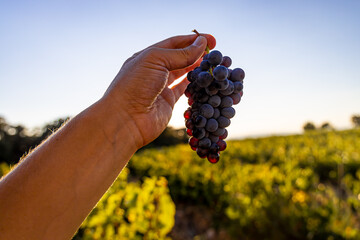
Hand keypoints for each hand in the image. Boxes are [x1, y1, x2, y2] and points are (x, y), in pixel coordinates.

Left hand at [103, 33, 215, 147]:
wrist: (126, 119)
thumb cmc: (135, 85)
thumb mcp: (156, 61)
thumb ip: (180, 54)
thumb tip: (201, 44)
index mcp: (148, 56)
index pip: (174, 43)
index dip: (192, 40)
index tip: (211, 39)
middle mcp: (154, 70)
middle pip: (180, 57)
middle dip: (197, 53)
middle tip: (215, 52)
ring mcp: (161, 87)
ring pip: (183, 73)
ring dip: (197, 68)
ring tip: (213, 64)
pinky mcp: (168, 102)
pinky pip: (184, 90)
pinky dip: (195, 84)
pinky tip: (205, 80)